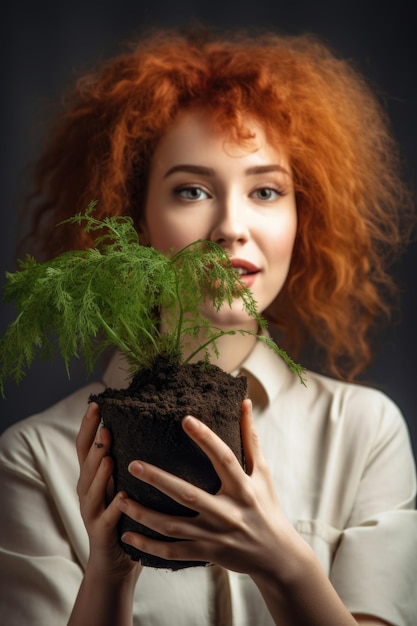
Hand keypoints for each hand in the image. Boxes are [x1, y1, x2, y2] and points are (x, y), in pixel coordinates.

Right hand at [76, 402, 140, 578]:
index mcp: (92, 477)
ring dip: (99, 473)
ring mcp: (92, 513)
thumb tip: (146, 427)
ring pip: (92, 489)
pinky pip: (108, 518)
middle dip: (94, 445)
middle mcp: (87, 492)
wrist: (115, 563)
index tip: (95, 404)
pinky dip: (115, 507)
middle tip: (105, 428)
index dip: (88, 426)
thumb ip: (125, 461)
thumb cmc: (124, 516)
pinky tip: (123, 496)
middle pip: (86, 464)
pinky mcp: (102, 533)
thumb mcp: (121, 484)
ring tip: (108, 456)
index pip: (85, 446)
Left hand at [117, 399, 300, 578]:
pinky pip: (173, 552)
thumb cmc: (267, 507)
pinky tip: (128, 535)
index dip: (206, 439)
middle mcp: (228, 512)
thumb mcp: (262, 473)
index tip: (185, 419)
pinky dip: (149, 546)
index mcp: (243, 488)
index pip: (224, 459)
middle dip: (158, 480)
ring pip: (174, 526)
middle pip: (188, 494)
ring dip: (145, 514)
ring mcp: (215, 536)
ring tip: (120, 499)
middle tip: (133, 464)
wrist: (276, 556)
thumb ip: (250, 438)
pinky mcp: (206, 553)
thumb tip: (244, 403)